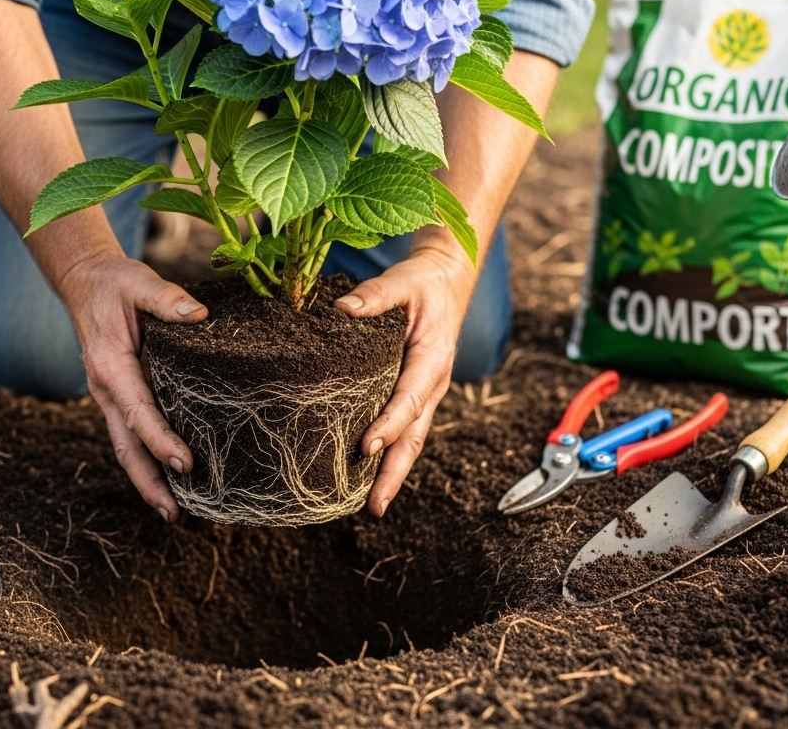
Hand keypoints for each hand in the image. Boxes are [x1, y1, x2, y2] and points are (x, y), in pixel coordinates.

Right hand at [55, 252, 207, 522]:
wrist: (84, 282)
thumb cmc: (113, 283)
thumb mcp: (138, 281)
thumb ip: (167, 299)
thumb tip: (200, 314)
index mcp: (111, 367)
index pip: (138, 412)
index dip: (160, 440)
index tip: (185, 464)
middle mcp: (106, 390)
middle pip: (126, 447)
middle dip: (148, 482)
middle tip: (174, 514)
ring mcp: (111, 397)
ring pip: (126, 447)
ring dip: (147, 480)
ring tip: (175, 512)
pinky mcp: (120, 397)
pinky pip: (132, 435)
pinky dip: (148, 460)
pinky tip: (170, 478)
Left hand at [334, 244, 477, 516]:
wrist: (446, 283)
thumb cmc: (423, 284)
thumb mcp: (402, 281)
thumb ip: (375, 295)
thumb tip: (341, 310)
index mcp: (432, 359)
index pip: (410, 398)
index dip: (390, 424)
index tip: (368, 447)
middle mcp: (433, 384)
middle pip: (415, 437)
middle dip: (395, 473)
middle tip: (374, 506)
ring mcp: (425, 395)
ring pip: (410, 441)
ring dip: (392, 474)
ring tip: (370, 506)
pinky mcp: (413, 396)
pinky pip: (403, 431)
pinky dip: (388, 457)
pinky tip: (365, 476)